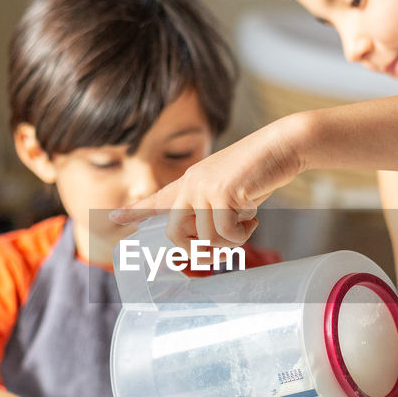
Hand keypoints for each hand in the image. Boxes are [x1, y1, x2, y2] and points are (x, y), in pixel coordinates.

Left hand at [109, 118, 305, 247]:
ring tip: (246, 226)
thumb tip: (209, 240)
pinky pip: (225, 233)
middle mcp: (192, 185)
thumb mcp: (230, 189)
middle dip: (195, 250)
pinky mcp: (222, 193)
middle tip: (218, 250)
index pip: (158, 199)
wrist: (282, 146)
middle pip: (175, 233)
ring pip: (205, 238)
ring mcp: (204, 188)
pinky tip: (253, 220)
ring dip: (229, 242)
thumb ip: (214, 208)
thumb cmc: (261, 170)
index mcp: (191, 182)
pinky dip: (242, 235)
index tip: (114, 218)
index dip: (136, 211)